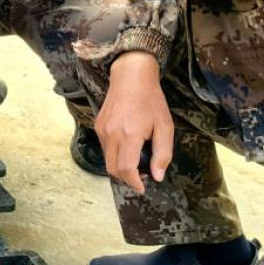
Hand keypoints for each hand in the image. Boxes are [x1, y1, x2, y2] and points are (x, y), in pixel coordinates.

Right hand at [95, 50, 173, 193]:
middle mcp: (111, 133)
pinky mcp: (98, 125)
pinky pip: (105, 147)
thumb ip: (162, 154)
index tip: (143, 187)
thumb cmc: (151, 100)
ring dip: (120, 166)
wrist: (131, 76)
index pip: (125, 169)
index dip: (134, 182)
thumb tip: (157, 176)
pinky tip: (128, 146)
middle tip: (141, 177)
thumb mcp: (165, 127)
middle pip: (113, 169)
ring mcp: (102, 129)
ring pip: (107, 159)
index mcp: (129, 135)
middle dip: (126, 178)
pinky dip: (115, 154)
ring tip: (136, 160)